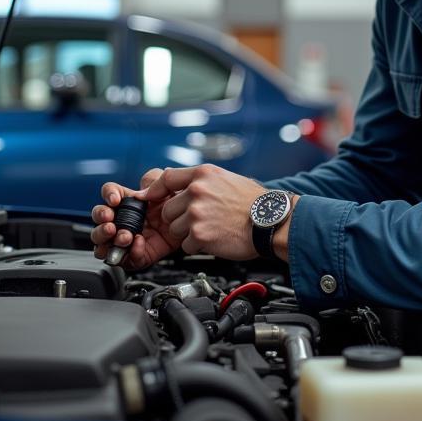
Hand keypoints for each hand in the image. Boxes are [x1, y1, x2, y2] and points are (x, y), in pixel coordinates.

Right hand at [90, 168, 182, 268]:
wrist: (194, 222)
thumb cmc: (181, 202)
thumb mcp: (169, 183)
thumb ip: (154, 179)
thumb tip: (139, 193)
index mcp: (129, 200)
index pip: (109, 194)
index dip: (108, 195)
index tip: (115, 200)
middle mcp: (125, 219)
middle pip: (99, 221)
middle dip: (101, 223)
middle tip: (111, 224)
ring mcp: (129, 238)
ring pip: (103, 244)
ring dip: (107, 241)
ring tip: (124, 236)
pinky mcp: (139, 254)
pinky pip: (127, 259)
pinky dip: (131, 253)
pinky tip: (139, 244)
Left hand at [144, 165, 284, 259]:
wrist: (271, 220)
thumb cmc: (253, 202)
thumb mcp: (226, 179)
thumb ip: (201, 181)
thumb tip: (178, 184)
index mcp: (203, 174)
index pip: (167, 178)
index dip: (156, 190)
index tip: (151, 197)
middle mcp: (197, 191)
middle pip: (168, 210)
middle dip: (179, 218)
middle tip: (200, 220)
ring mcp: (197, 213)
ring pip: (175, 229)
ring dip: (188, 234)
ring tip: (211, 229)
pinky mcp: (199, 235)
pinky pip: (186, 245)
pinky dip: (197, 246)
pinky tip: (215, 238)